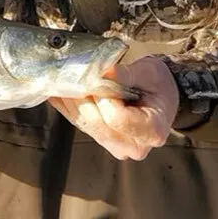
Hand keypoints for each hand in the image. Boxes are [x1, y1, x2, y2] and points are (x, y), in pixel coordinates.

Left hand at [48, 56, 178, 160]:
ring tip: (60, 79)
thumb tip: (104, 72)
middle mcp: (134, 145)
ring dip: (70, 102)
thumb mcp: (150, 73)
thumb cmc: (158, 85)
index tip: (98, 77)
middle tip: (71, 75)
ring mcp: (117, 146)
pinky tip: (58, 91)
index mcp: (153, 130)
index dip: (103, 97)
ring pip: (85, 124)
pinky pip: (80, 124)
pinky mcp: (103, 140)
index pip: (118, 118)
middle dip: (82, 98)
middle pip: (98, 124)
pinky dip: (67, 107)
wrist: (159, 97)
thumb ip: (127, 74)